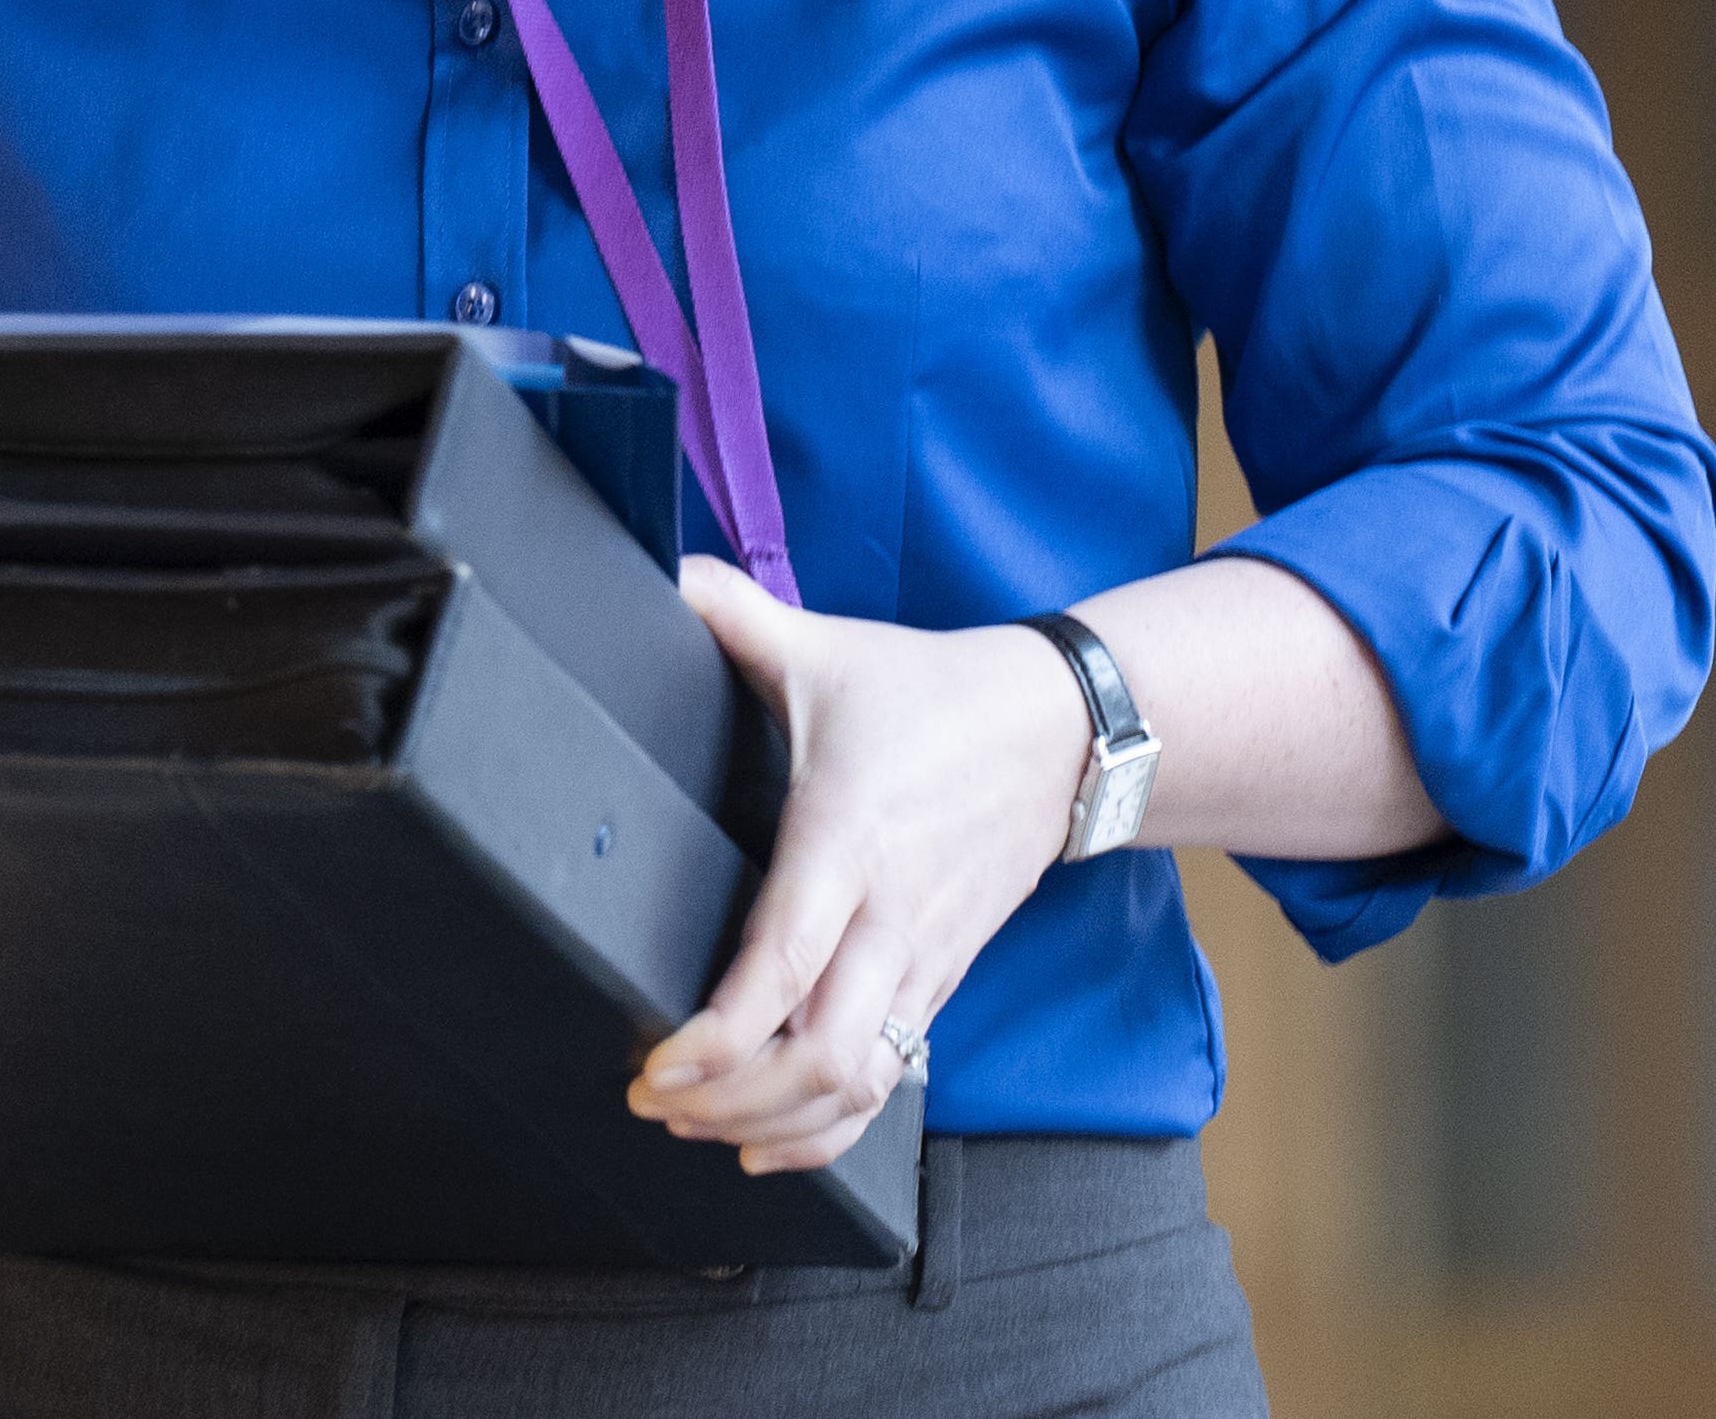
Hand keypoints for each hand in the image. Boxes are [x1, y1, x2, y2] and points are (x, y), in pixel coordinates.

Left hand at [628, 558, 1089, 1172]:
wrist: (1065, 731)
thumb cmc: (934, 694)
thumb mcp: (829, 647)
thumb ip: (738, 615)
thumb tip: (669, 573)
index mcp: (846, 838)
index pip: (780, 967)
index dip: (715, 1037)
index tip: (654, 1061)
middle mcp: (888, 918)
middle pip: (819, 1058)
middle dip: (726, 1101)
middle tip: (650, 1100)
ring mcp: (921, 961)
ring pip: (855, 1088)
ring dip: (770, 1126)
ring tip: (692, 1127)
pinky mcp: (942, 983)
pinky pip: (887, 1085)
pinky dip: (826, 1130)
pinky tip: (765, 1143)